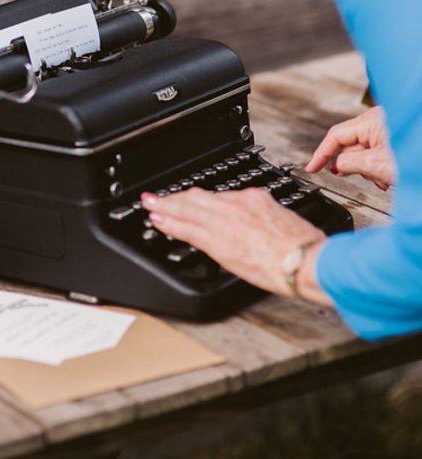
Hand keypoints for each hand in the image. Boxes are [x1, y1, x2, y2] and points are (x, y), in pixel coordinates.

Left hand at [141, 188, 329, 303]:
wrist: (309, 261)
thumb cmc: (305, 248)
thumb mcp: (285, 221)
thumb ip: (265, 218)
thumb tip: (257, 227)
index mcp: (255, 198)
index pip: (219, 196)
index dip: (200, 199)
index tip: (191, 199)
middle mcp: (238, 205)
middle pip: (198, 198)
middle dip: (175, 197)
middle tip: (156, 196)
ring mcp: (226, 221)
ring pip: (188, 210)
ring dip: (166, 206)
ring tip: (150, 204)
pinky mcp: (219, 241)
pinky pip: (188, 229)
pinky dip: (170, 223)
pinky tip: (159, 221)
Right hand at [305, 106, 394, 189]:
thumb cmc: (414, 160)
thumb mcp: (375, 164)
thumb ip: (348, 163)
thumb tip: (336, 165)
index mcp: (371, 120)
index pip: (336, 135)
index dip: (322, 153)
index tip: (312, 167)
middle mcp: (377, 121)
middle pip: (350, 146)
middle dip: (355, 165)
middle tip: (364, 175)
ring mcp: (386, 130)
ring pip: (363, 153)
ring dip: (369, 171)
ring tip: (383, 178)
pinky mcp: (392, 140)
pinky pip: (374, 154)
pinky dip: (377, 168)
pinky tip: (388, 177)